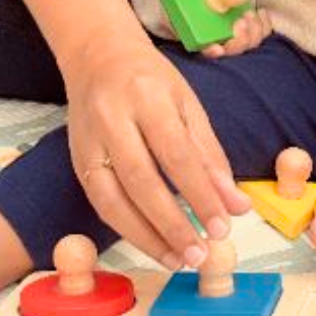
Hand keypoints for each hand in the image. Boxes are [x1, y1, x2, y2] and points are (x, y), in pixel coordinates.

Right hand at [61, 16, 252, 270]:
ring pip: (113, 199)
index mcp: (147, 97)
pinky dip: (129, 230)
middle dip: (173, 224)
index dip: (200, 195)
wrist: (96, 55)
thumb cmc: (151, 82)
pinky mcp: (77, 161)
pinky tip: (154, 246)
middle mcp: (112, 119)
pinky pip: (101, 204)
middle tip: (200, 254)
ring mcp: (88, 142)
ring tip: (178, 260)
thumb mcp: (189, 107)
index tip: (223, 227)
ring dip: (147, 237)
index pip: (176, 155)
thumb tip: (237, 206)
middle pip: (141, 181)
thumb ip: (212, 158)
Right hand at [181, 0, 272, 57]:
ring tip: (250, 13)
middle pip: (231, 50)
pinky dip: (264, 25)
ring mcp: (234, 37)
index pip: (204, 50)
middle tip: (240, 22)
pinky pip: (260, 33)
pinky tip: (261, 12)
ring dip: (253, 31)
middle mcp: (217, 40)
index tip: (217, 48)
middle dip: (239, 41)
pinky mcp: (248, 30)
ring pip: (248, 44)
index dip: (211, 51)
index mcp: (197, 34)